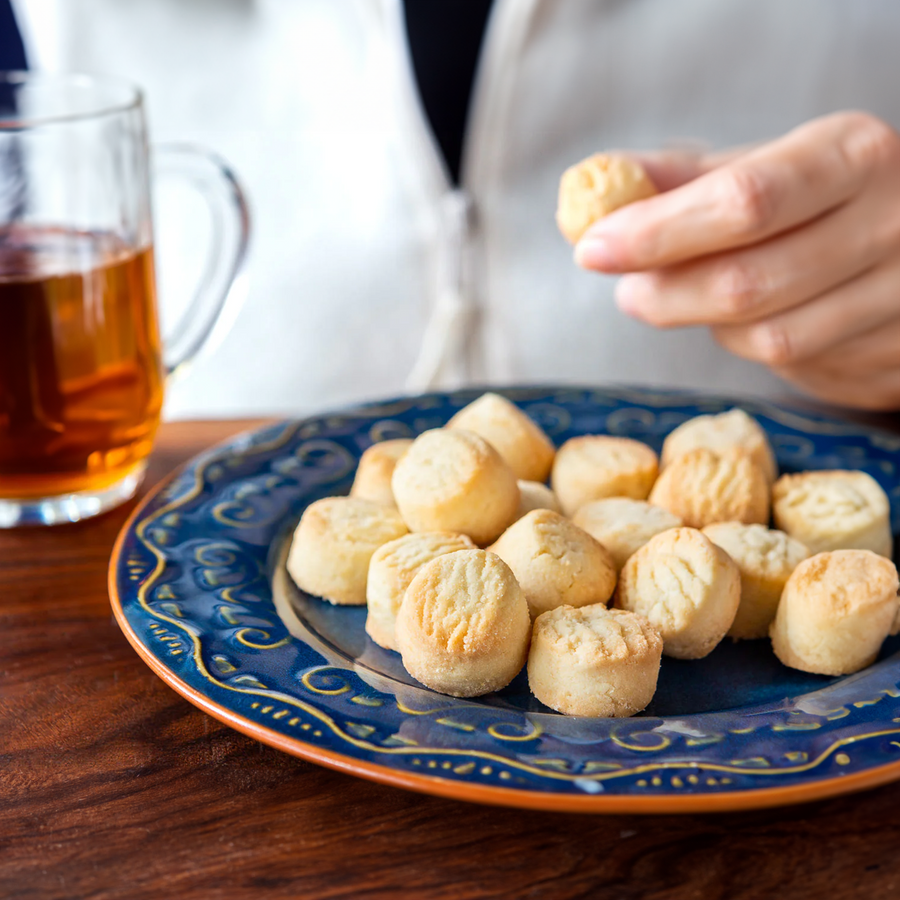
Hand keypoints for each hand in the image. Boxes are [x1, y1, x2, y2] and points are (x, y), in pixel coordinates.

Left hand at [575, 113, 899, 410]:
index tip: (593, 248)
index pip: (743, 201)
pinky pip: (796, 367)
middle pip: (745, 284)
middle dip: (665, 294)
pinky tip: (751, 318)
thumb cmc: (818, 199)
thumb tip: (589, 188)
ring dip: (708, 325)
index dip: (657, 232)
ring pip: (767, 338)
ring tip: (691, 296)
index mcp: (850, 156)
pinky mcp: (894, 356)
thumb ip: (678, 180)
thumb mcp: (761, 168)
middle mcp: (891, 223)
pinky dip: (751, 347)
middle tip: (628, 290)